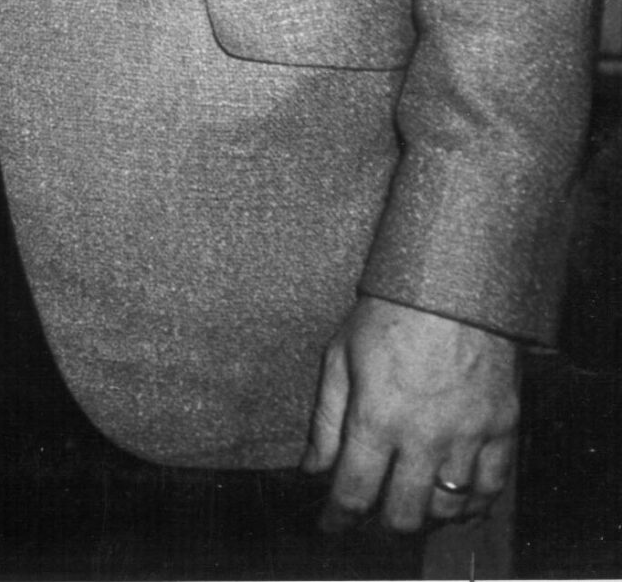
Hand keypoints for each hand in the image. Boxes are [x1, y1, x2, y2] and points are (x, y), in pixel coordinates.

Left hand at [304, 294, 518, 534]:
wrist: (454, 288)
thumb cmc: (387, 316)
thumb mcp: (339, 357)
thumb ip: (325, 420)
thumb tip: (312, 469)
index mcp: (377, 418)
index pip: (354, 491)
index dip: (339, 519)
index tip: (331, 527)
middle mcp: (423, 437)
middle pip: (404, 513)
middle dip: (381, 526)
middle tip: (370, 521)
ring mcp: (468, 437)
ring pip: (449, 509)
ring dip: (426, 519)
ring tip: (410, 510)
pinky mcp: (503, 431)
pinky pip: (492, 490)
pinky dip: (472, 507)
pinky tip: (456, 506)